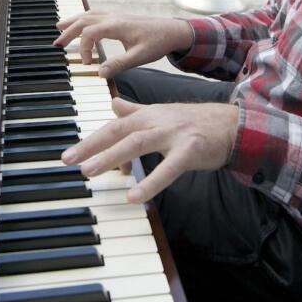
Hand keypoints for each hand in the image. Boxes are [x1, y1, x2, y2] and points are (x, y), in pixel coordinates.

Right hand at [54, 12, 192, 78]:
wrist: (173, 31)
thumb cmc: (158, 42)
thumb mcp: (140, 57)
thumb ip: (119, 64)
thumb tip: (100, 73)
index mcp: (116, 25)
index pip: (89, 33)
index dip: (84, 49)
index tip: (88, 64)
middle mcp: (113, 18)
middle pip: (84, 20)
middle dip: (69, 32)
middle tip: (57, 45)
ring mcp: (115, 16)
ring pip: (88, 15)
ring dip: (73, 22)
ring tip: (59, 28)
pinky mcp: (119, 18)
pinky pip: (95, 15)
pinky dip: (83, 19)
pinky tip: (80, 24)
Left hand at [62, 97, 237, 203]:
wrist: (232, 125)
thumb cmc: (195, 122)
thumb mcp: (162, 114)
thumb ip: (135, 110)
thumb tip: (113, 105)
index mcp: (148, 115)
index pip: (114, 126)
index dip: (91, 140)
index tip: (69, 154)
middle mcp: (157, 121)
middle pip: (119, 131)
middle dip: (92, 146)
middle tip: (70, 161)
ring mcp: (173, 135)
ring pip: (137, 143)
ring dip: (112, 156)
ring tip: (90, 171)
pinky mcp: (190, 150)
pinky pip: (168, 168)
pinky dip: (151, 182)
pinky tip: (134, 196)